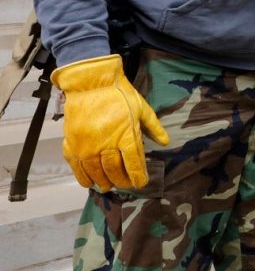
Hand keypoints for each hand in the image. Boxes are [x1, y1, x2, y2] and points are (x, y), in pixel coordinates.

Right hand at [51, 54, 168, 191]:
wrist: (90, 83)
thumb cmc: (119, 94)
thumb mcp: (141, 107)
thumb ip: (153, 127)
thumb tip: (165, 142)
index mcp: (125, 135)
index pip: (134, 163)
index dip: (138, 176)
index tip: (141, 183)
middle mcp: (105, 145)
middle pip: (114, 171)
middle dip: (121, 181)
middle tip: (125, 185)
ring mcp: (87, 147)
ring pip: (96, 173)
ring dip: (103, 182)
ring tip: (108, 186)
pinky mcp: (71, 145)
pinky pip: (77, 167)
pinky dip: (83, 177)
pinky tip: (89, 182)